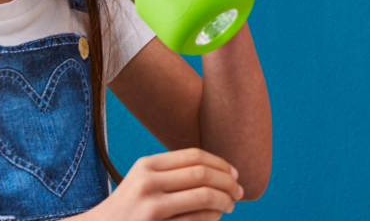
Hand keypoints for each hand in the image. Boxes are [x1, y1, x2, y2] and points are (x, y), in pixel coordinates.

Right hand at [85, 148, 243, 220]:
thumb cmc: (130, 208)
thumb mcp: (144, 181)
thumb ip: (173, 172)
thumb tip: (220, 170)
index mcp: (147, 165)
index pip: (195, 156)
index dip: (221, 163)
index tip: (235, 173)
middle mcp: (147, 182)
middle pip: (203, 174)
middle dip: (228, 182)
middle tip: (239, 191)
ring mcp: (150, 206)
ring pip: (204, 196)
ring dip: (225, 200)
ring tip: (231, 204)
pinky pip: (196, 219)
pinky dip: (212, 216)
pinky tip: (216, 216)